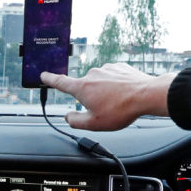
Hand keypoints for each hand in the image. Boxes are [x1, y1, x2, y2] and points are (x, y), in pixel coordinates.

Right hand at [40, 63, 173, 130]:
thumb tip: (68, 117)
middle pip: (85, 88)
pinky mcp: (120, 67)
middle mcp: (92, 74)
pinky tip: (124, 94)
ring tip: (118, 102)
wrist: (147, 96)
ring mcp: (107, 69)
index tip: (44, 75)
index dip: (50, 80)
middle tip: (104, 109)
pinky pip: (113, 77)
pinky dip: (116, 85)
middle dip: (91, 98)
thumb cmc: (121, 110)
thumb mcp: (94, 123)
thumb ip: (76, 121)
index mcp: (82, 88)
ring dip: (105, 92)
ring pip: (100, 83)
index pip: (60, 83)